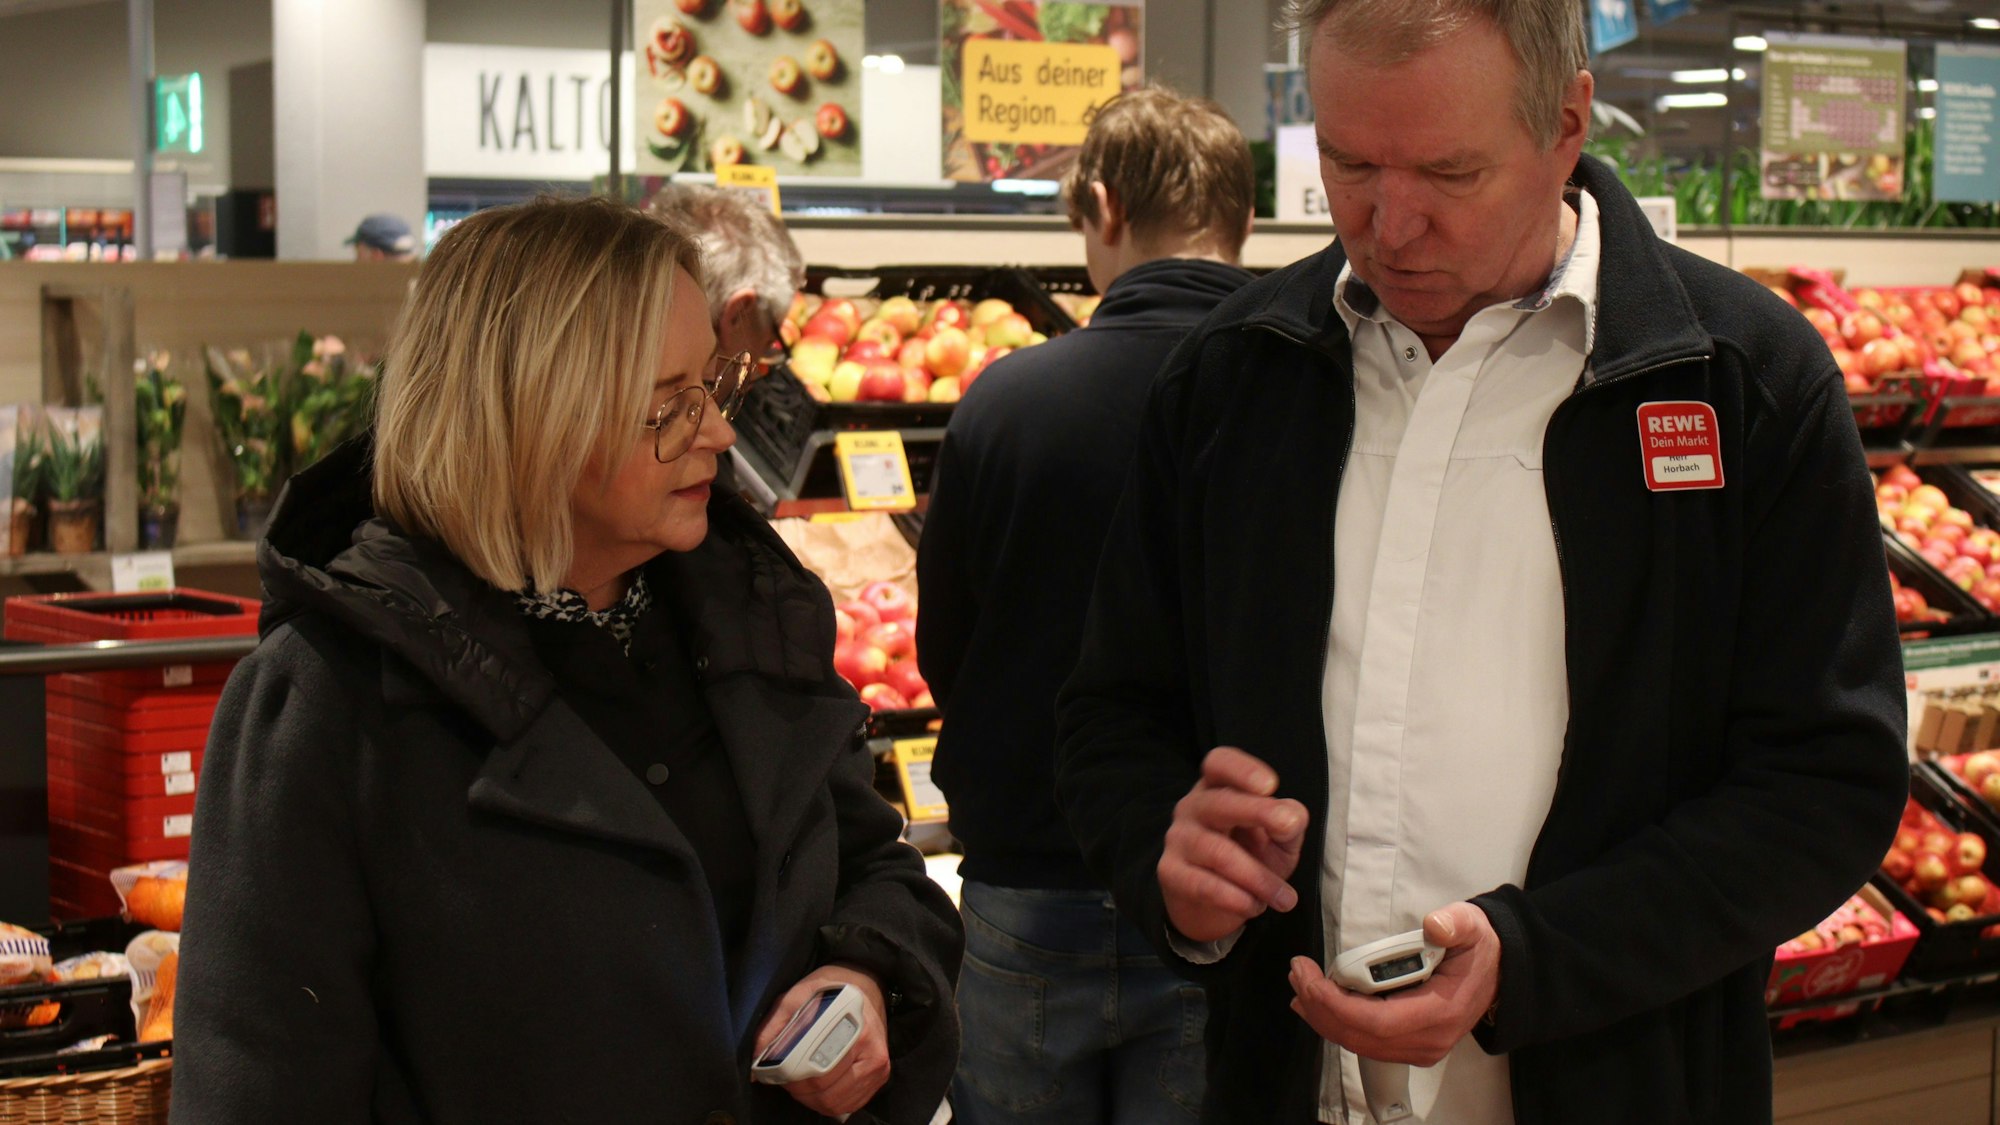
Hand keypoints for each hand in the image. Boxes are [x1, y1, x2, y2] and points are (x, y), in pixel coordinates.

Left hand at [753, 964, 891, 1117]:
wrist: (865, 988)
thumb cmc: (830, 992)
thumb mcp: (798, 995)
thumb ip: (775, 1025)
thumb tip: (757, 1059)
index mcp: (853, 1022)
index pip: (815, 1064)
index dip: (789, 1074)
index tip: (776, 1070)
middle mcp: (871, 1047)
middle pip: (823, 1087)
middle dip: (797, 1088)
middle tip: (786, 1076)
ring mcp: (878, 1066)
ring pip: (834, 1102)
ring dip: (810, 1098)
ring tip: (802, 1081)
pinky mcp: (879, 1078)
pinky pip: (846, 1105)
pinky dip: (826, 1103)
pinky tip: (819, 1087)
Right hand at [1158, 747, 1309, 943]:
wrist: (1213, 903)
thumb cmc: (1250, 857)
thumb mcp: (1279, 838)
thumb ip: (1290, 822)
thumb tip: (1291, 817)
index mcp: (1218, 787)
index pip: (1219, 763)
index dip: (1241, 769)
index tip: (1270, 785)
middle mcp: (1192, 806)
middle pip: (1218, 802)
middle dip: (1256, 812)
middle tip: (1288, 827)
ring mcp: (1178, 839)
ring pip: (1217, 852)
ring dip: (1258, 877)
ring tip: (1286, 898)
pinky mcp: (1170, 872)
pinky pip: (1203, 884)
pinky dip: (1235, 898)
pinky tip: (1255, 906)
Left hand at [1286, 903, 1501, 1066]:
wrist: (1498, 971)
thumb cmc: (1478, 948)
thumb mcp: (1471, 926)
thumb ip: (1455, 924)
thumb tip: (1435, 926)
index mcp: (1440, 1013)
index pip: (1378, 1022)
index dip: (1336, 1005)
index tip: (1309, 977)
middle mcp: (1428, 1040)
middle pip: (1361, 1037)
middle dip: (1321, 1008)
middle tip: (1297, 974)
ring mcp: (1420, 1048)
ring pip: (1359, 1043)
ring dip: (1323, 1017)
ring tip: (1300, 985)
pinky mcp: (1411, 1045)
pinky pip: (1366, 1041)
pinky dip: (1337, 1023)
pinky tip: (1318, 1002)